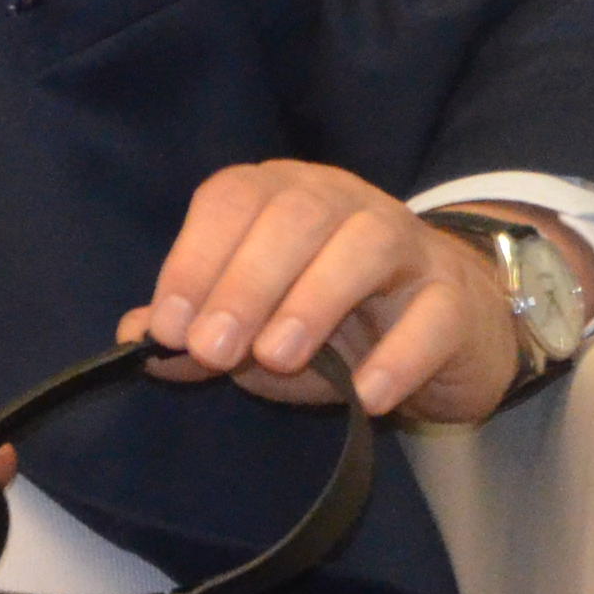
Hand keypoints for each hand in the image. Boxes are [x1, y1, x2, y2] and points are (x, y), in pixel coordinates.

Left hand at [128, 159, 593, 424]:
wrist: (447, 334)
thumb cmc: (334, 324)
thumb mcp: (255, 329)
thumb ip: (198, 332)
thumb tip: (136, 339)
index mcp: (286, 198)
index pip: (236, 198)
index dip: (196, 256)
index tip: (169, 326)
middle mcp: (347, 205)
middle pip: (299, 215)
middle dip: (247, 281)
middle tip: (214, 350)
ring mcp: (409, 247)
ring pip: (369, 244)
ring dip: (315, 299)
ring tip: (278, 357)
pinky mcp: (456, 300)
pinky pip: (434, 315)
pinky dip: (399, 354)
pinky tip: (365, 395)